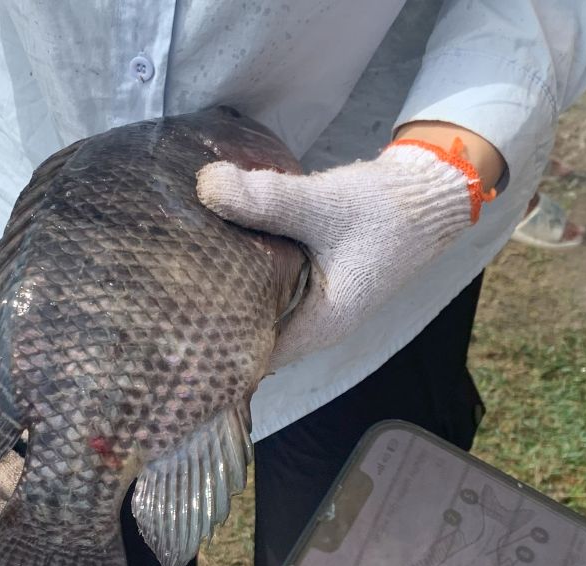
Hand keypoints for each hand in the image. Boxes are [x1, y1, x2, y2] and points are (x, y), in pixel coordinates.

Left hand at [196, 133, 495, 368]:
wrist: (429, 191)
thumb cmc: (387, 210)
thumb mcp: (322, 204)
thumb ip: (266, 199)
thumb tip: (205, 187)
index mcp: (317, 327)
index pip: (249, 357)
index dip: (209, 346)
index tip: (167, 325)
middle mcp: (312, 324)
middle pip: (246, 333)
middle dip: (207, 316)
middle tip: (156, 295)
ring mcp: (312, 301)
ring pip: (254, 305)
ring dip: (223, 289)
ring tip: (171, 271)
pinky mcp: (309, 275)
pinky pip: (265, 282)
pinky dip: (242, 268)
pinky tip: (210, 246)